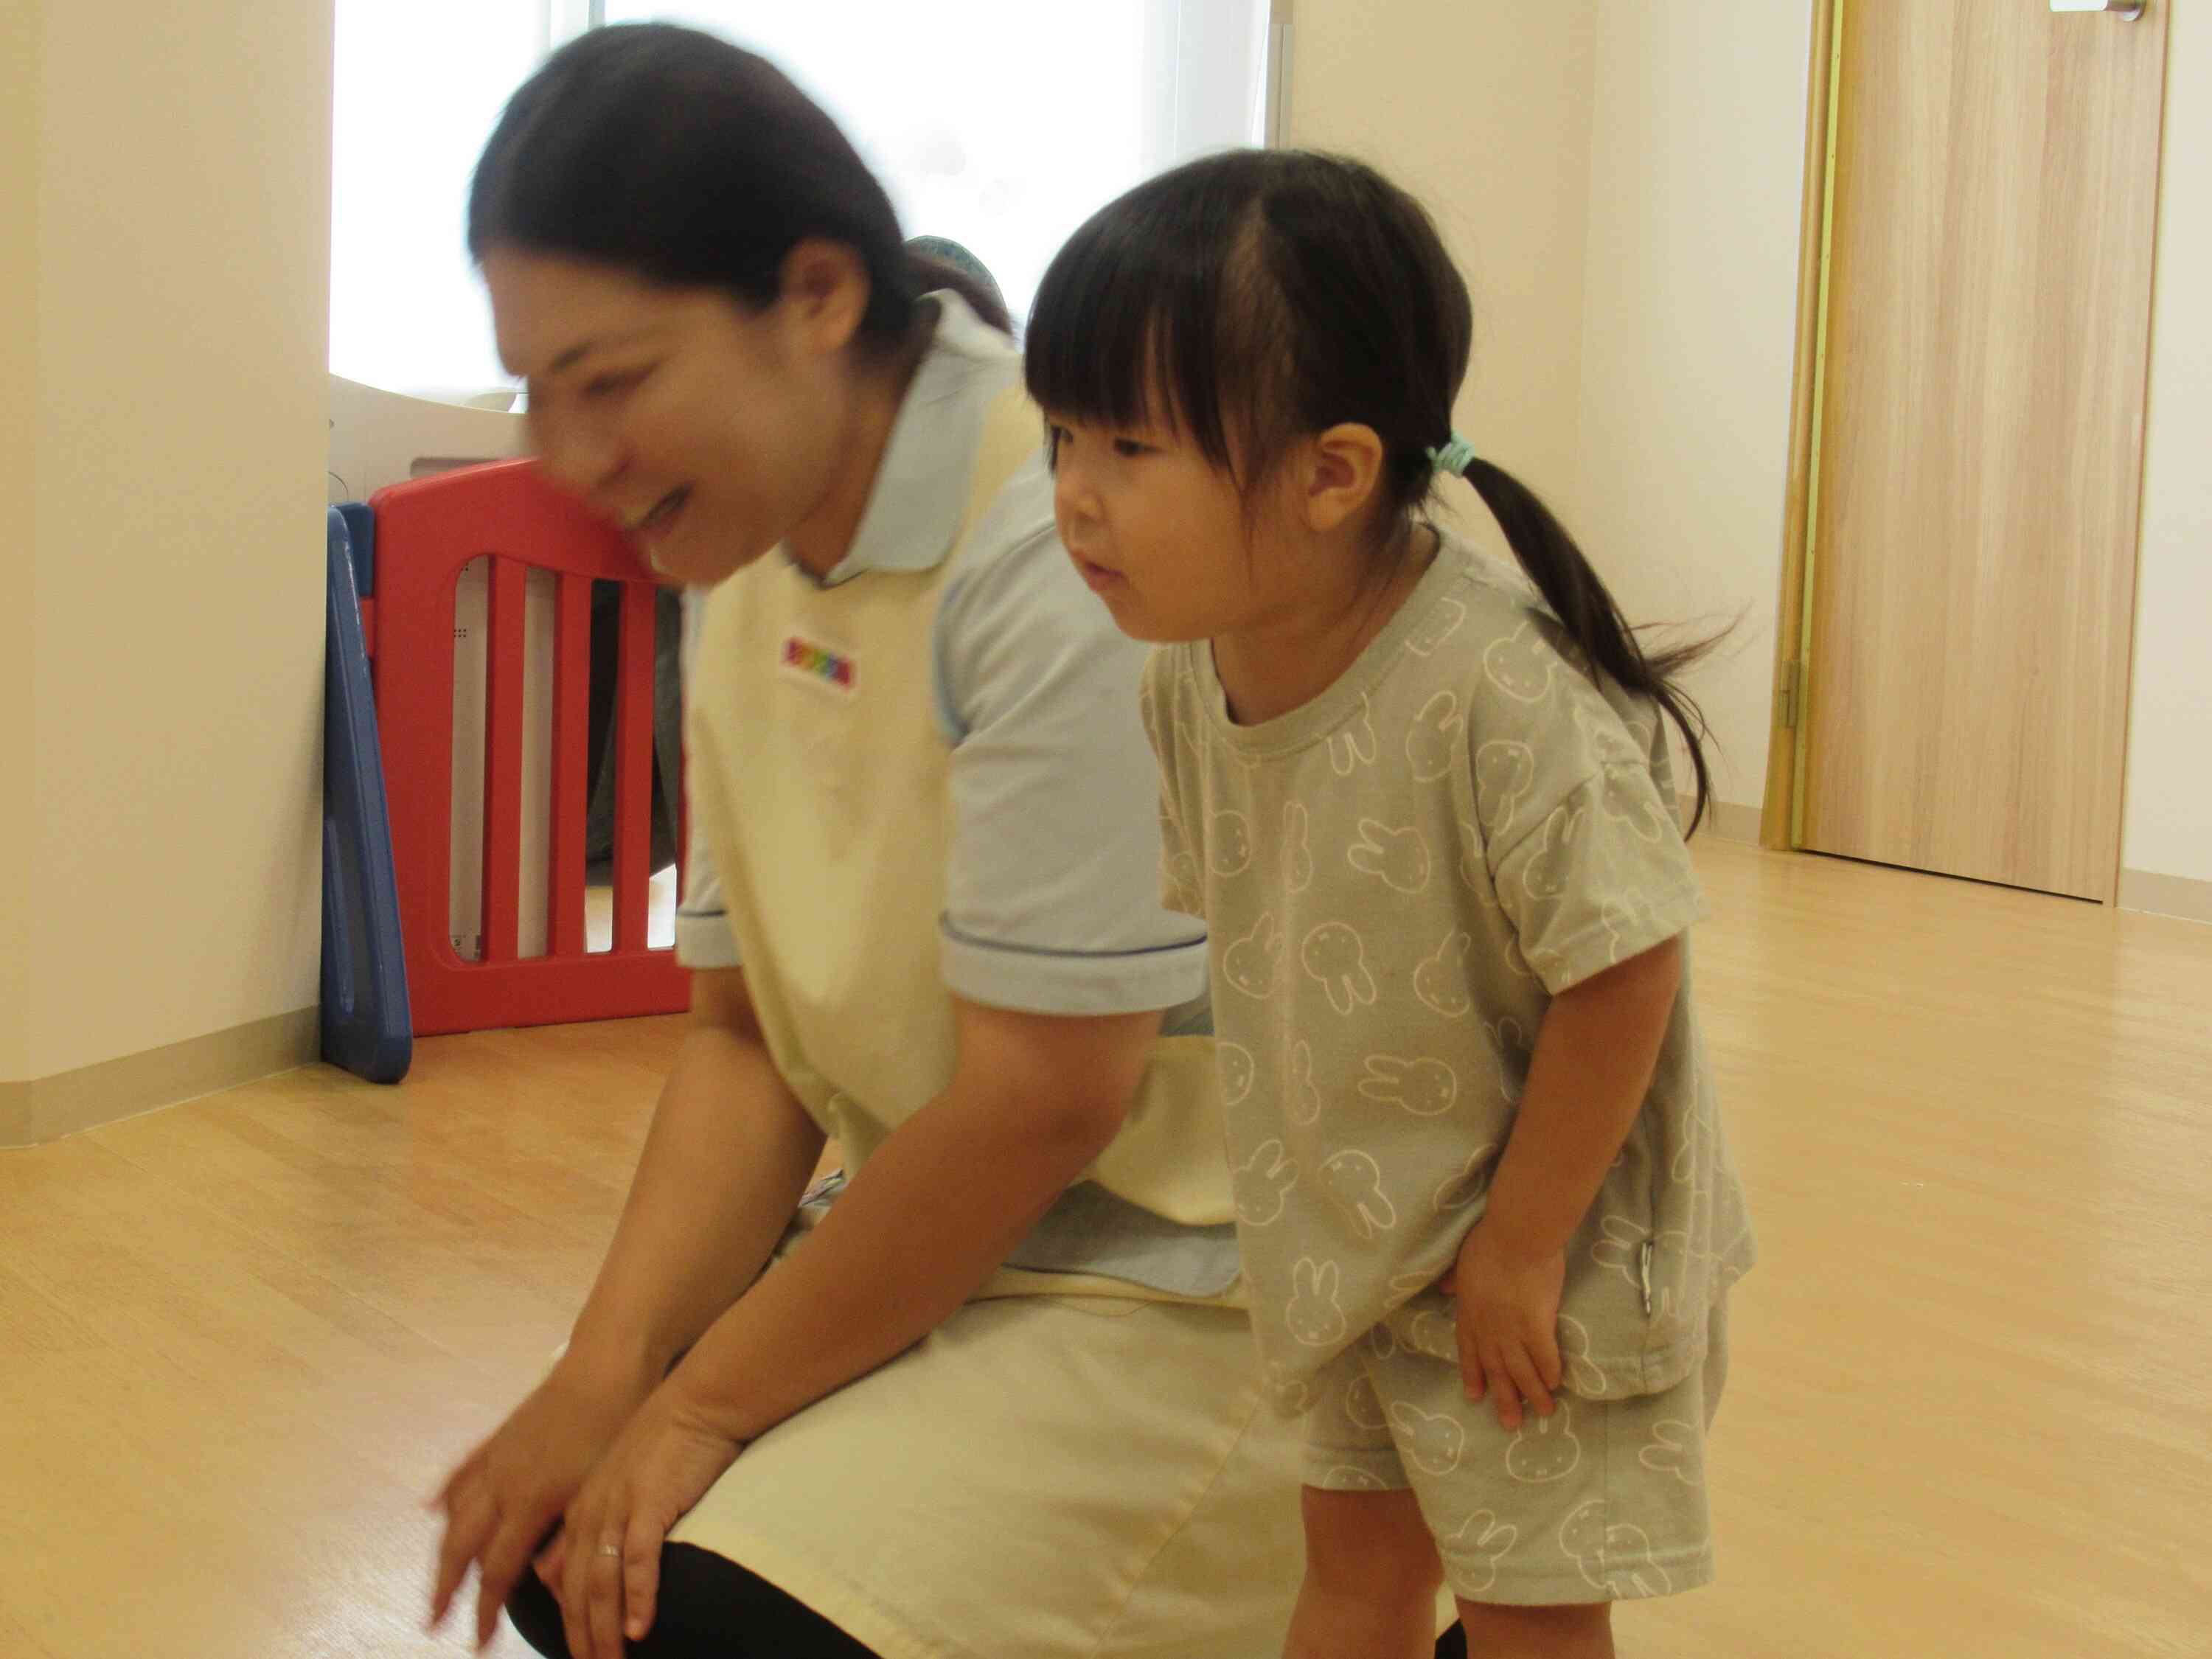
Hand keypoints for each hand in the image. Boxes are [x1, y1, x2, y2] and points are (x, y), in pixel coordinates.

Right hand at [428, 1363, 650, 1649]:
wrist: (606, 1367)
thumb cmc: (614, 1427)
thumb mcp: (600, 1488)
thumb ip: (569, 1534)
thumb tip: (547, 1582)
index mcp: (529, 1501)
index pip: (498, 1569)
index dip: (485, 1609)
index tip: (477, 1642)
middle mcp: (502, 1482)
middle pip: (462, 1546)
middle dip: (447, 1587)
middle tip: (434, 1621)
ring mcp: (497, 1458)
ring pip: (456, 1513)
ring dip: (443, 1551)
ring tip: (437, 1579)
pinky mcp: (500, 1437)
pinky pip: (463, 1473)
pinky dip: (446, 1496)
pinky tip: (433, 1510)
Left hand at [553, 1382, 743, 1658]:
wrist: (699, 1401)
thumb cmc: (670, 1441)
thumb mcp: (625, 1481)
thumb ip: (604, 1521)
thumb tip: (592, 1564)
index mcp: (581, 1510)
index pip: (561, 1580)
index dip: (568, 1623)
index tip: (578, 1654)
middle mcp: (590, 1513)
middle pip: (574, 1591)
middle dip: (581, 1638)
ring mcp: (617, 1509)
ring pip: (599, 1584)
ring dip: (603, 1631)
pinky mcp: (649, 1504)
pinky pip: (638, 1561)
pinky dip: (638, 1598)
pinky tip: (640, 1628)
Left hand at [1438, 1222, 1564, 1431]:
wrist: (1516, 1237)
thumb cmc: (1489, 1243)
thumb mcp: (1463, 1262)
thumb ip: (1455, 1281)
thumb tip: (1445, 1290)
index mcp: (1469, 1313)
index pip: (1469, 1351)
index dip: (1473, 1374)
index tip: (1475, 1396)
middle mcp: (1489, 1329)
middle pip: (1496, 1370)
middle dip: (1504, 1398)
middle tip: (1510, 1424)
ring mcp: (1512, 1330)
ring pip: (1521, 1370)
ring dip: (1532, 1394)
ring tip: (1544, 1412)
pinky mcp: (1538, 1325)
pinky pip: (1545, 1356)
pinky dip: (1549, 1372)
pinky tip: (1556, 1385)